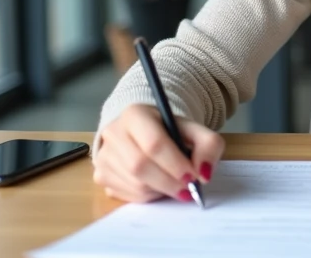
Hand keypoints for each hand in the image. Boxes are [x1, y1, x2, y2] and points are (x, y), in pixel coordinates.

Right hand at [92, 104, 224, 202]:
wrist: (143, 132)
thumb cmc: (169, 131)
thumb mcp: (193, 130)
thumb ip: (208, 145)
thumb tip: (204, 173)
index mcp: (135, 114)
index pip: (154, 142)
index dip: (175, 163)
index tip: (193, 177)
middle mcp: (113, 133)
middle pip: (140, 165)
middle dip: (169, 182)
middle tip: (188, 189)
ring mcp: (104, 156)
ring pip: (135, 184)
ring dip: (160, 190)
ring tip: (174, 184)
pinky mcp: (101, 176)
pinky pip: (127, 195)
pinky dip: (148, 196)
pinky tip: (157, 185)